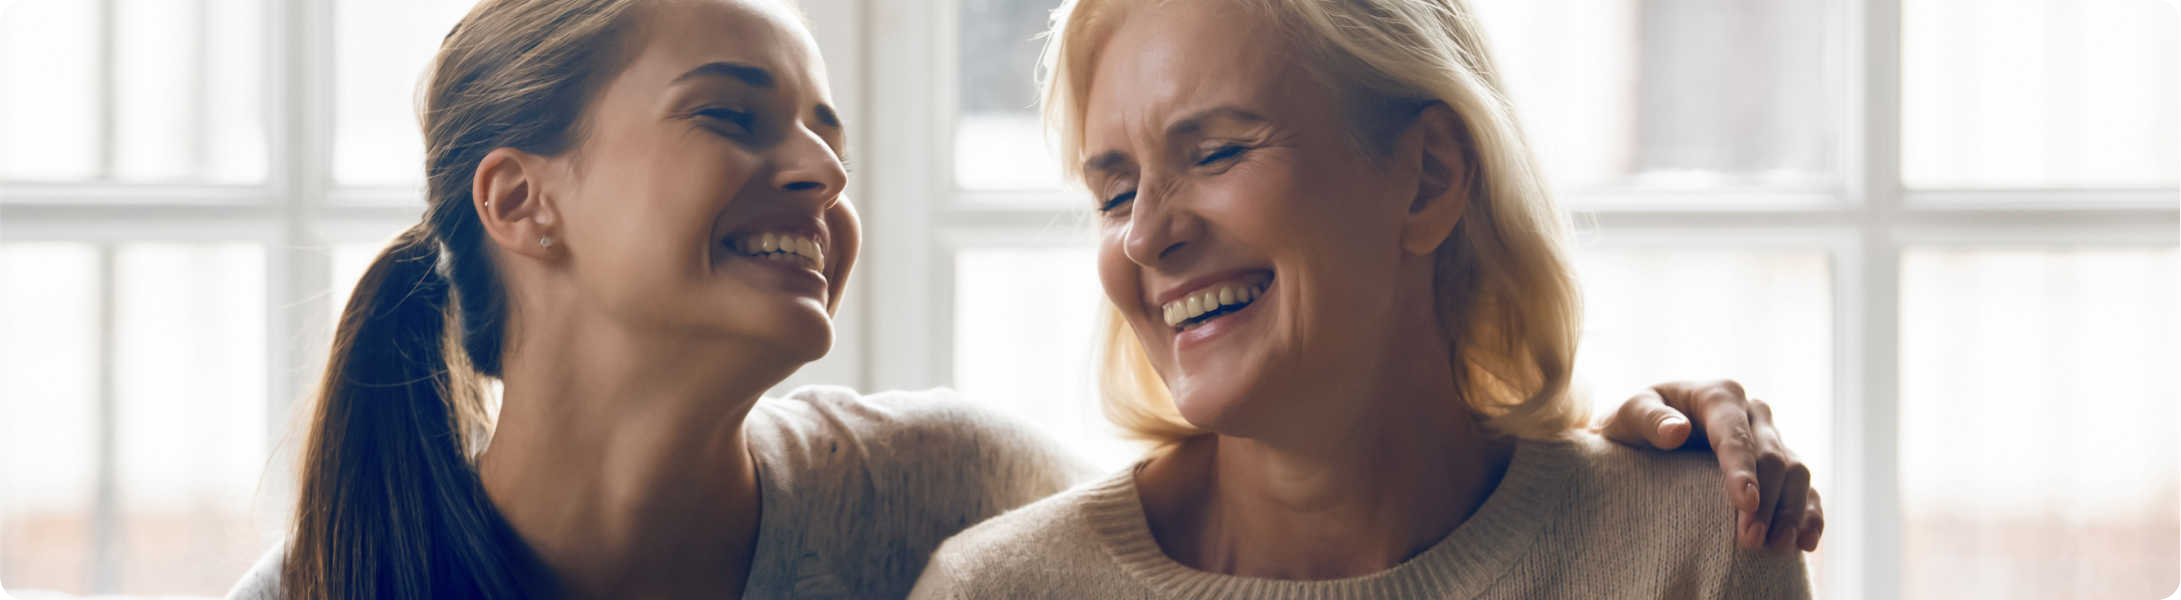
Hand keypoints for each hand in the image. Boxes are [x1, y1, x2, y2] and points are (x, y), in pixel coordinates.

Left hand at [1596, 379, 1823, 552]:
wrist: (1645, 436)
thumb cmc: (1635, 425)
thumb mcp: (1628, 415)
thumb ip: (1647, 419)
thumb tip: (1676, 431)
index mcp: (1718, 396)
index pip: (1734, 433)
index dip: (1742, 469)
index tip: (1745, 502)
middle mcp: (1752, 413)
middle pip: (1772, 456)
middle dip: (1765, 500)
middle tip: (1750, 540)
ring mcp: (1770, 439)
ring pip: (1797, 471)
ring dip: (1791, 511)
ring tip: (1777, 547)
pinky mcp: (1780, 465)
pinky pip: (1805, 488)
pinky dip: (1809, 514)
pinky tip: (1805, 542)